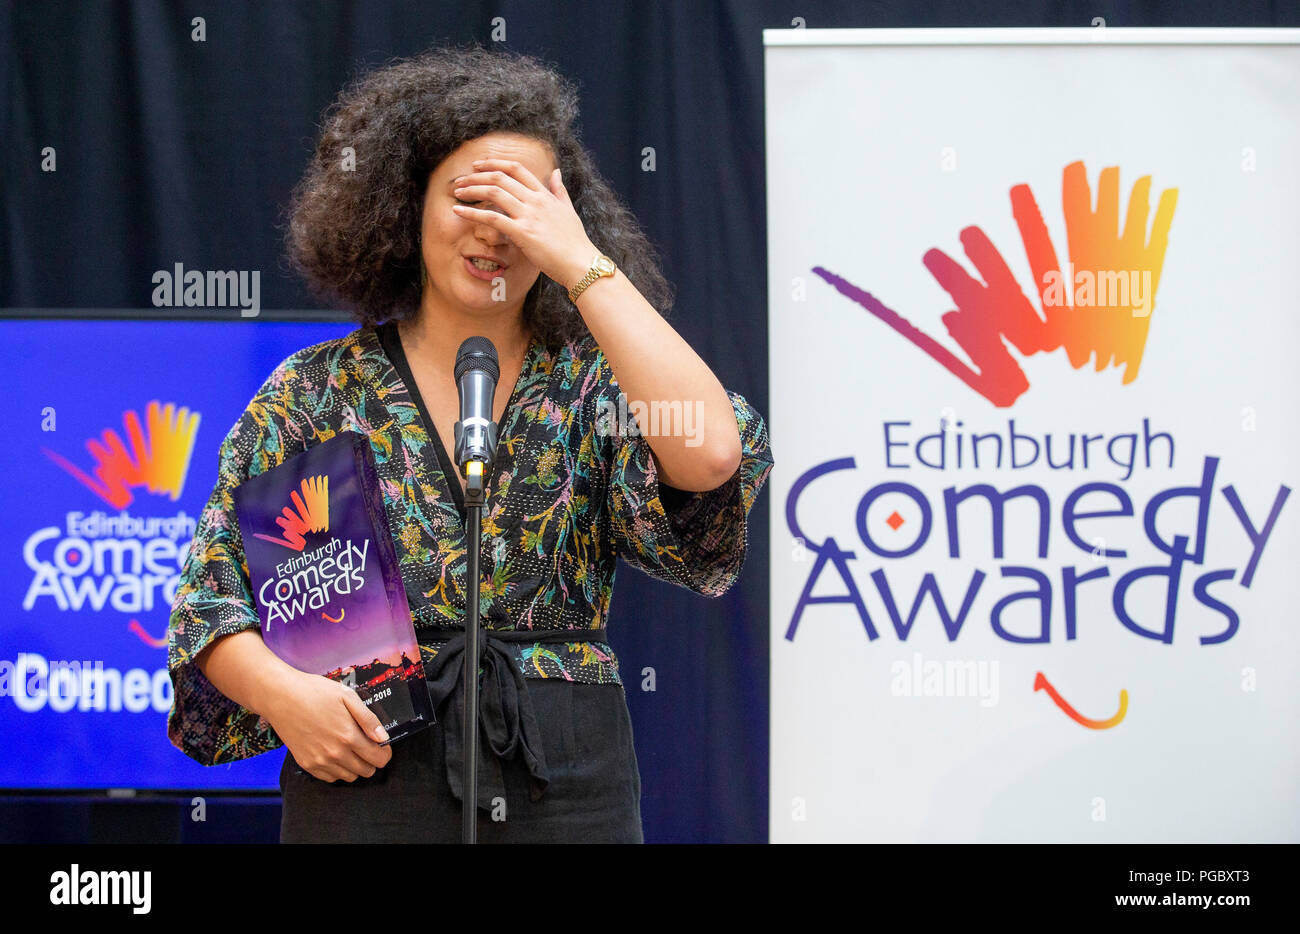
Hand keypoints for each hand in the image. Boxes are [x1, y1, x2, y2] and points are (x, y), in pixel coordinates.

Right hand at [263, 668, 393, 781]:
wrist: (281, 697)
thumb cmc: (315, 692)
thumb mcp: (347, 696)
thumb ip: (368, 719)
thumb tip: (384, 738)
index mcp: (348, 736)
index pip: (378, 758)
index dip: (385, 753)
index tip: (382, 746)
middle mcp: (335, 753)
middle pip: (366, 771)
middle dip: (372, 760)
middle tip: (367, 746)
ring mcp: (320, 761)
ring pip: (349, 777)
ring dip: (355, 766)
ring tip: (351, 749)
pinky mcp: (306, 764)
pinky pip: (330, 778)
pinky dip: (338, 770)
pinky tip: (336, 754)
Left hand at [451, 158, 596, 289]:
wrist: (581, 263)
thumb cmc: (575, 242)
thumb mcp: (569, 210)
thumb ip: (559, 191)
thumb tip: (557, 172)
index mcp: (544, 195)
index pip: (517, 169)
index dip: (495, 163)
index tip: (479, 165)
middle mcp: (535, 201)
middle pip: (500, 178)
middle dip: (477, 176)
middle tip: (461, 180)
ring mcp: (529, 215)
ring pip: (494, 192)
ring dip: (472, 190)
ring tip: (457, 192)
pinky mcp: (522, 233)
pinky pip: (492, 218)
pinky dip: (472, 213)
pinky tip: (458, 212)